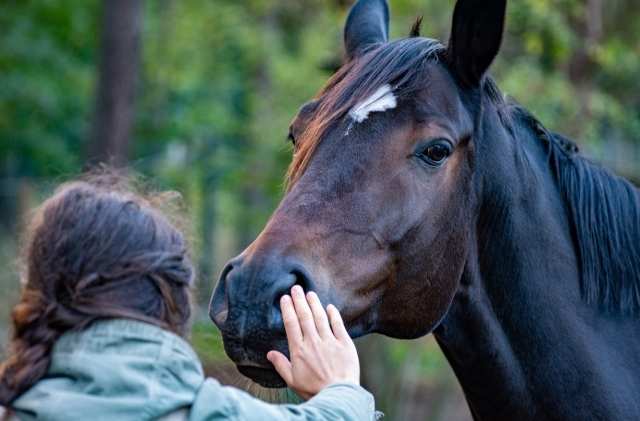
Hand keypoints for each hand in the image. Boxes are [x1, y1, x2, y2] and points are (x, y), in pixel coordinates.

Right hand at [266, 285, 359, 399]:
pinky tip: (329, 307)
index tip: (285, 298)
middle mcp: (313, 342)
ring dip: (314, 303)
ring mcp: (329, 341)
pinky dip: (334, 314)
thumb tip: (269, 354)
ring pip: (320, 317)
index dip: (288, 309)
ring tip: (310, 293)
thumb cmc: (314, 390)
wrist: (338, 395)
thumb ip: (281, 365)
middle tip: (295, 288)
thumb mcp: (292, 380)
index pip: (291, 324)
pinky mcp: (344, 343)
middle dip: (299, 300)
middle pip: (304, 316)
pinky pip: (338, 325)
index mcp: (299, 350)